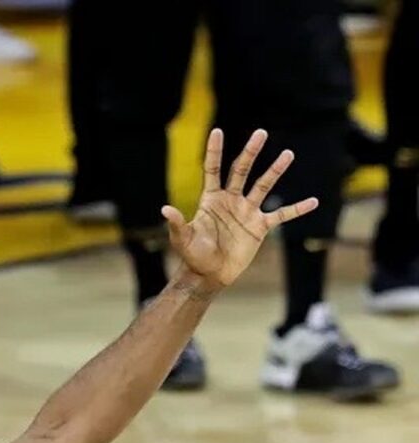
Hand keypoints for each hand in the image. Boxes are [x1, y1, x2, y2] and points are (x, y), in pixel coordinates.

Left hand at [163, 128, 317, 291]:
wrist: (208, 274)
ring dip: (275, 171)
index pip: (213, 170)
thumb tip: (165, 209)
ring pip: (263, 186)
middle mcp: (230, 201)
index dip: (215, 151)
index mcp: (211, 200)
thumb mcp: (182, 239)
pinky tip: (314, 201)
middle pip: (242, 170)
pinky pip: (282, 215)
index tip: (217, 131)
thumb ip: (177, 223)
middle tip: (261, 133)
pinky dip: (297, 209)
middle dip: (250, 152)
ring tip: (288, 154)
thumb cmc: (192, 256)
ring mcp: (247, 212)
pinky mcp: (259, 227)